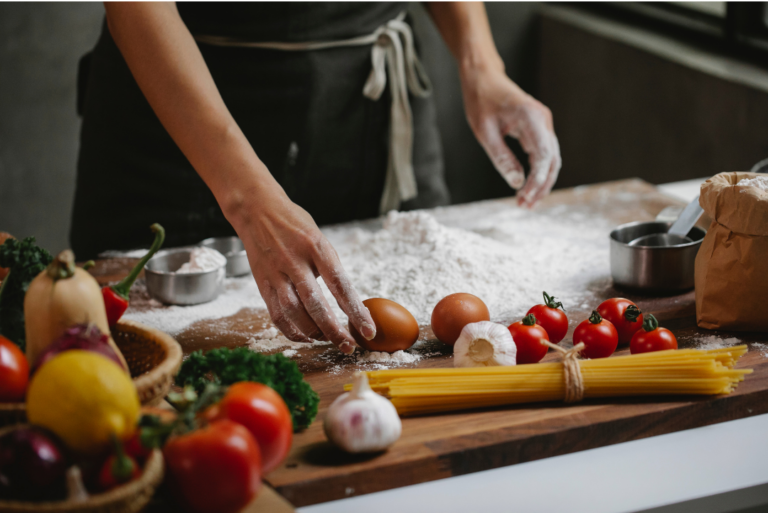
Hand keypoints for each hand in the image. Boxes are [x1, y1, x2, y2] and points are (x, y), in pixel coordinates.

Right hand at [233, 190, 375, 353]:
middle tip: (349, 346)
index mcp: (316, 247)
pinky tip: (306, 337)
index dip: (356, 311)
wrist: (257, 210)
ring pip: (295, 313)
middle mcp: (295, 261)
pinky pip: (276, 314)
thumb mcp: (319, 239)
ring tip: (329, 340)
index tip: (368, 330)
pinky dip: (292, 331)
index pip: (340, 285)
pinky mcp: (262, 283)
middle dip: (334, 330)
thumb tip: (348, 301)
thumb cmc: (295, 225)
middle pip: (316, 305)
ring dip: (314, 332)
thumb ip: (330, 267)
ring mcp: (276, 273)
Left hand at [462, 69, 560, 207]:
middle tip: (525, 206)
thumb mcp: (485, 132)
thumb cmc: (481, 101)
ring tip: (526, 202)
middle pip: (552, 161)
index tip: (525, 198)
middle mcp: (543, 121)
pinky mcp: (538, 129)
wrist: (483, 78)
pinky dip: (537, 172)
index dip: (537, 181)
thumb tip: (515, 183)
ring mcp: (543, 125)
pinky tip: (528, 187)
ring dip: (541, 182)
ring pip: (551, 160)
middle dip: (541, 186)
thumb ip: (501, 157)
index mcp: (531, 118)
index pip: (544, 156)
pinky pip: (543, 155)